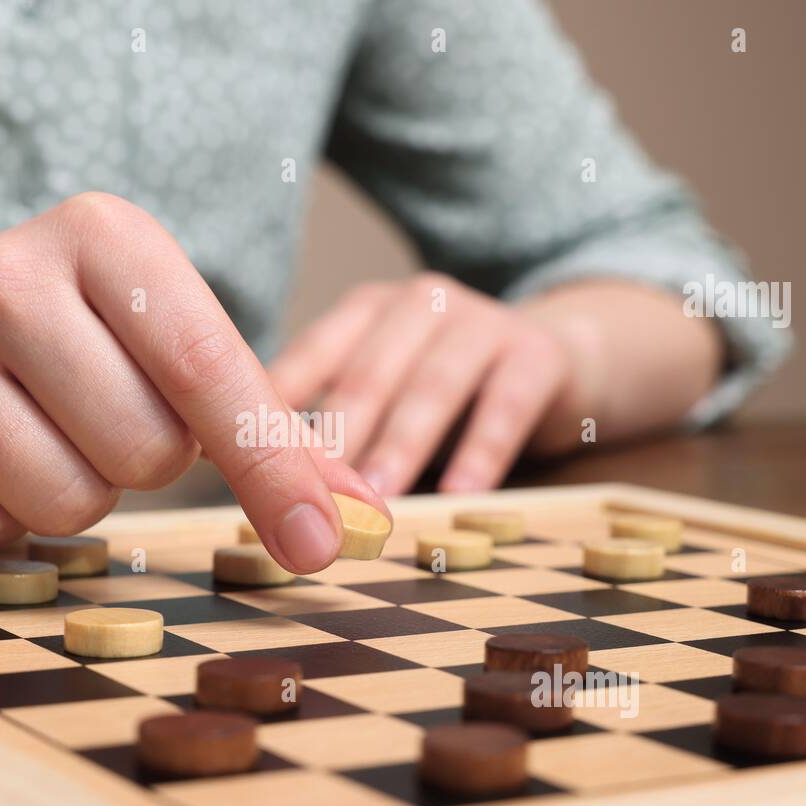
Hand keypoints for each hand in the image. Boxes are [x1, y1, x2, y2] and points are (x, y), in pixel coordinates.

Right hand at [0, 193, 385, 571]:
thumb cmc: (86, 346)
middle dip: (146, 464)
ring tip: (48, 436)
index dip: (272, 469)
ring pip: (66, 502)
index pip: (208, 371)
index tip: (321, 544)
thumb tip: (355, 518)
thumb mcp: (175, 349)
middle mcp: (2, 273)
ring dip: (80, 495)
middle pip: (142, 452)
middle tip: (108, 421)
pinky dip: (1, 519)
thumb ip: (268, 430)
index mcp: (103, 235)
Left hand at [269, 273, 574, 495]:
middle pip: (368, 375)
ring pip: (432, 388)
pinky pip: (504, 406)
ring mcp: (480, 323)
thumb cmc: (450, 389)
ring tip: (375, 501)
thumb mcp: (390, 392)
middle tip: (304, 495)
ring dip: (400, 448)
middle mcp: (418, 305)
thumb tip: (253, 483)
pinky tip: (460, 495)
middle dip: (335, 439)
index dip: (277, 406)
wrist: (561, 357)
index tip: (244, 457)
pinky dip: (480, 453)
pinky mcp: (537, 354)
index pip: (312, 355)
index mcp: (368, 313)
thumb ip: (335, 424)